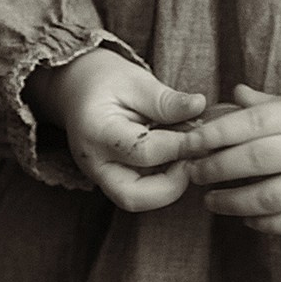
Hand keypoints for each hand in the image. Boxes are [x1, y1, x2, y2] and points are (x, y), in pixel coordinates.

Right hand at [26, 48, 206, 211]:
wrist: (76, 87)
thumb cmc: (105, 80)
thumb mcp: (135, 80)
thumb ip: (165, 100)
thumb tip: (199, 106)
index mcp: (96, 132)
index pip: (144, 152)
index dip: (180, 146)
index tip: (204, 134)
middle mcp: (94, 163)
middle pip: (132, 197)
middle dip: (172, 186)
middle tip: (194, 159)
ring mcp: (99, 176)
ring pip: (136, 201)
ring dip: (169, 187)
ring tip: (187, 157)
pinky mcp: (111, 180)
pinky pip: (139, 192)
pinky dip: (163, 181)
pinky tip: (177, 158)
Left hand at [182, 83, 280, 234]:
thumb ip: (270, 103)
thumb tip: (233, 95)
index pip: (252, 122)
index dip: (215, 133)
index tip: (190, 143)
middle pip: (255, 160)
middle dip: (215, 168)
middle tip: (194, 173)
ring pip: (268, 198)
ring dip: (231, 202)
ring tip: (211, 200)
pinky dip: (262, 224)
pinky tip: (245, 218)